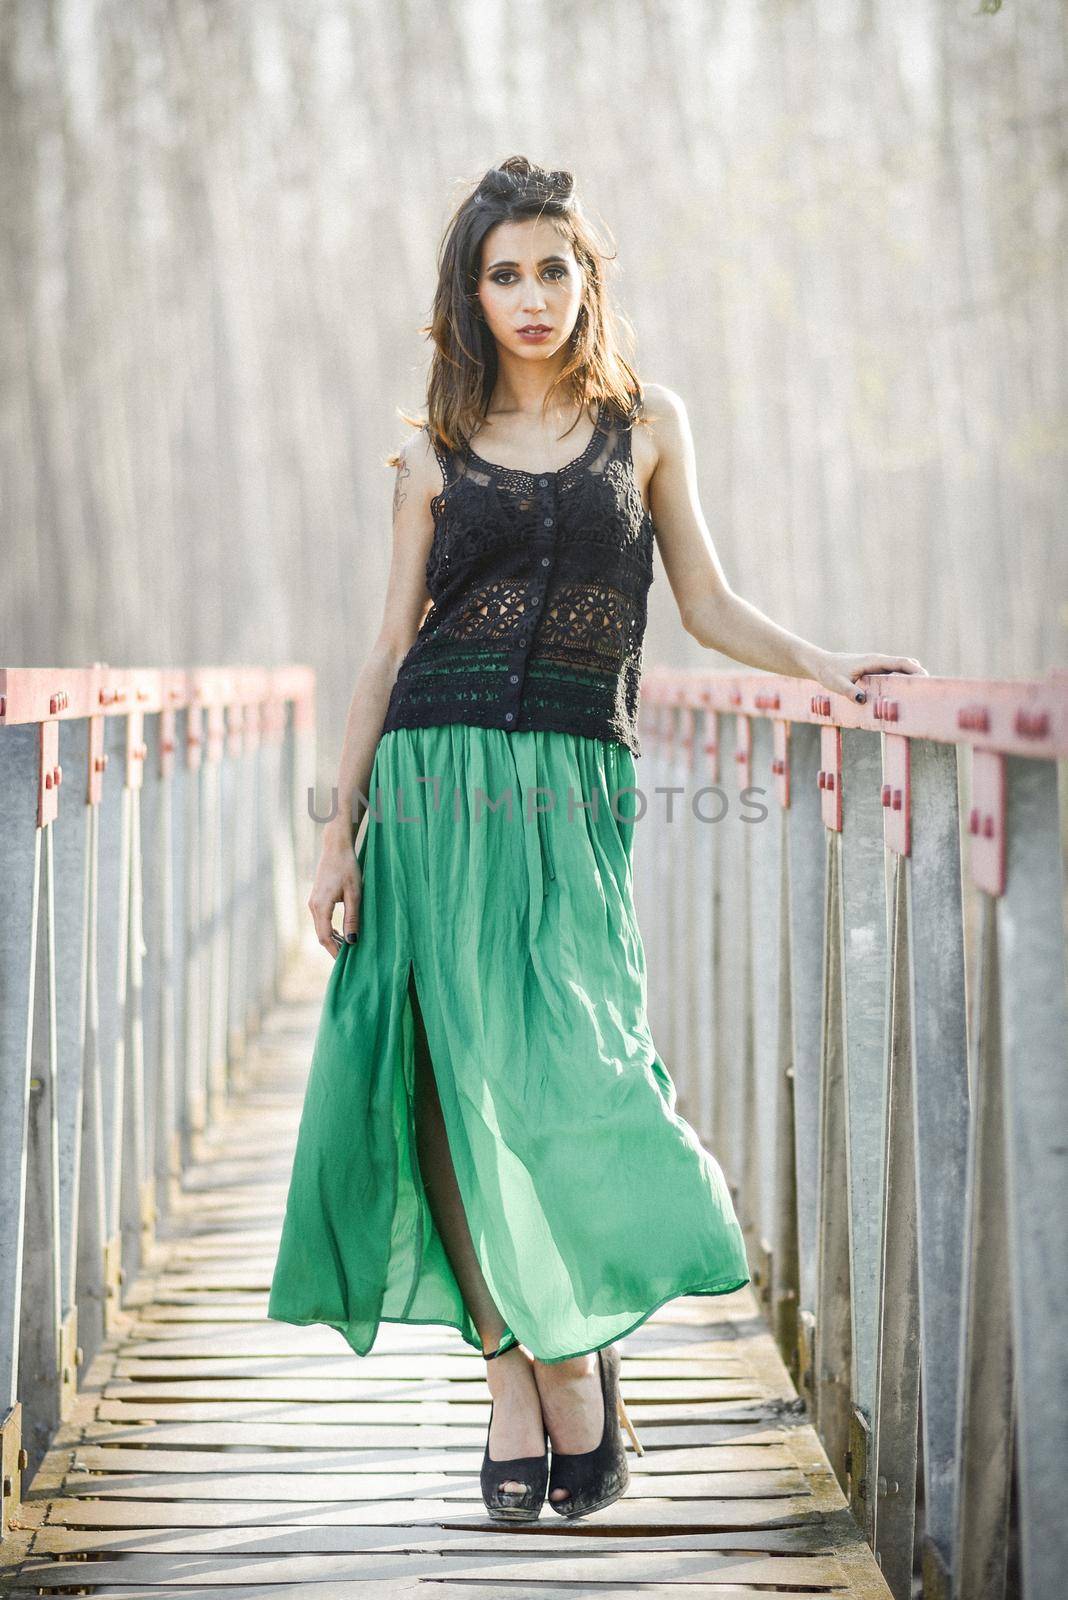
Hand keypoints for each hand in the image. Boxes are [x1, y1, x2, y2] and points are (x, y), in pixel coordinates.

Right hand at [307, 832, 362, 957]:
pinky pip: (322, 920)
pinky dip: (330, 930)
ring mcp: (313, 902)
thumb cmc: (347, 868)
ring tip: (348, 949)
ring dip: (333, 939)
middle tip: (349, 960)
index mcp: (321, 906)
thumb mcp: (354, 894)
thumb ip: (352, 917)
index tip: (346, 962)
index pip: (325, 937)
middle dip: (334, 948)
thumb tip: (352, 940)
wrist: (336, 847)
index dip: (335, 951)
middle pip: (321, 935)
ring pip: (321, 928)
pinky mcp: (317, 899)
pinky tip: (342, 933)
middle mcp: (313, 906)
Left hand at [808, 649, 928, 703]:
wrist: (820, 664)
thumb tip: (863, 700)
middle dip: (920, 675)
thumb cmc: (829, 672)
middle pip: (907, 665)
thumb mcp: (837, 684)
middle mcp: (879, 661)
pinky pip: (894, 674)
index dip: (916, 670)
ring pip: (902, 669)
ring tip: (924, 694)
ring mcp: (878, 665)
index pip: (901, 663)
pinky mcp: (875, 670)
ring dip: (913, 679)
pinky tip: (907, 693)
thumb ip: (850, 692)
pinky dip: (904, 680)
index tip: (927, 680)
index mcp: (874, 661)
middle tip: (932, 691)